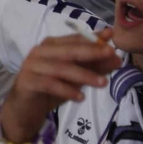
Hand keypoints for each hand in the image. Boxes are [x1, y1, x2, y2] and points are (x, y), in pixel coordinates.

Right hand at [0, 29, 120, 143]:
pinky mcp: (27, 81)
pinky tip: (80, 97)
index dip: (93, 38)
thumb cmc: (51, 88)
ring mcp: (31, 66)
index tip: (112, 36)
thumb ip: (94, 67)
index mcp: (50, 46)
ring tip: (103, 83)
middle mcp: (40, 52)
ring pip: (61, 68)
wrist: (25, 107)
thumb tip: (117, 59)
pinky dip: (66, 90)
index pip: (74, 39)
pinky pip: (49, 84)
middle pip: (68, 50)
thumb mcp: (76, 77)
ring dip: (84, 75)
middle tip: (112, 54)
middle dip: (91, 52)